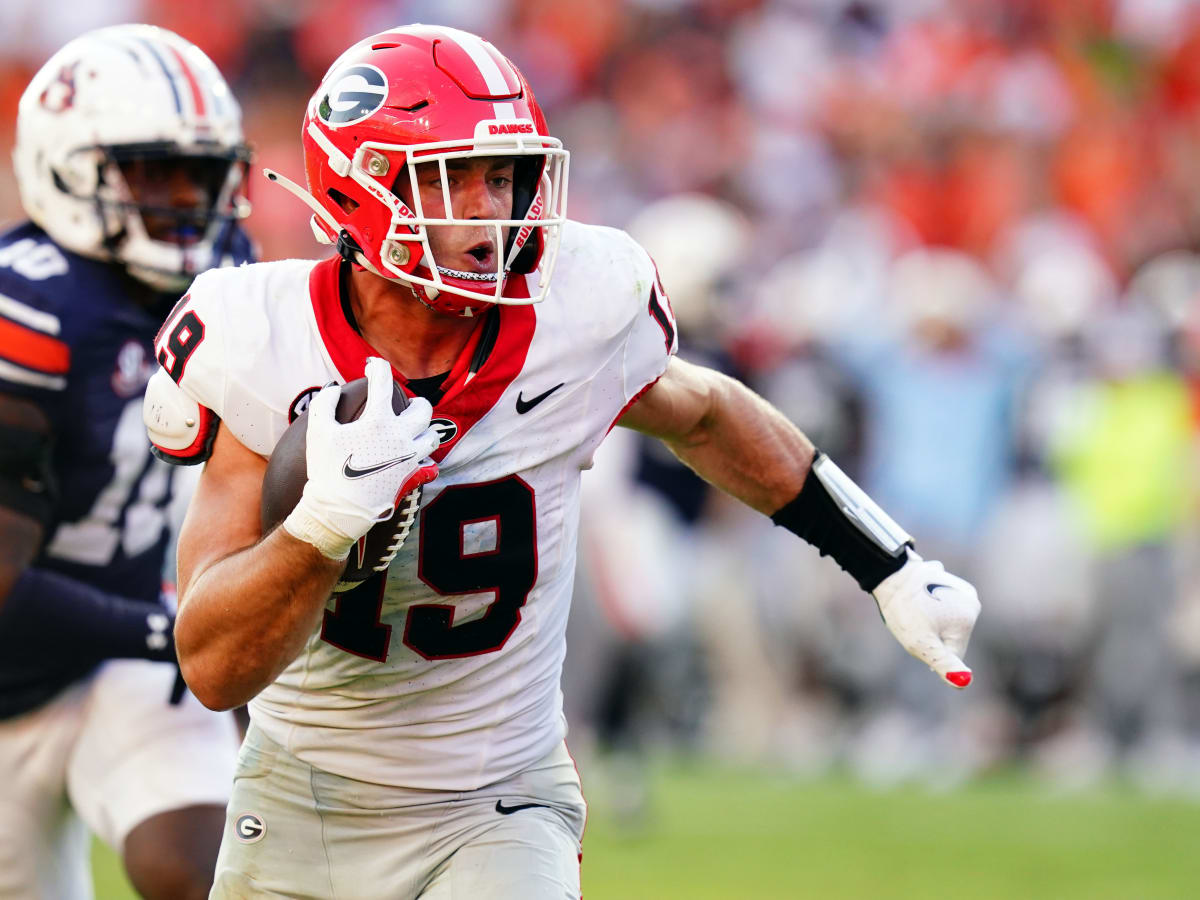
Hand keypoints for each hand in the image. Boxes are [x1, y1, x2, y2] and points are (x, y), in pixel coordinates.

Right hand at [283, 357, 439, 559]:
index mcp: (378, 421)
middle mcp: (401, 437)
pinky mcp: (412, 479)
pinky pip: (431, 467)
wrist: (338, 509)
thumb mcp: (318, 431)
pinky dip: (427, 462)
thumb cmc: (326, 469)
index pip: (383, 383)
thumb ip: (325, 403)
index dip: (377, 368)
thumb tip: (333, 388)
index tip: (372, 366)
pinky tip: (417, 460)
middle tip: (406, 404)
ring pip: (432, 437)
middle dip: (415, 402)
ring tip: (412, 431)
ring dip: (424, 430)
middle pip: (423, 409)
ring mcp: (410, 459)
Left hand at [872, 549, 979, 688]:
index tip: (917, 639)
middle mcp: (972, 601)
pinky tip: (916, 597)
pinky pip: (941, 604)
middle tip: (914, 623)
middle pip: (951, 636)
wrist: (889, 573)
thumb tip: (965, 683)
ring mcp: (961, 588)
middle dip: (932, 636)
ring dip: (930, 622)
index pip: (954, 654)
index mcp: (969, 618)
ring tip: (915, 609)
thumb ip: (945, 664)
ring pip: (945, 621)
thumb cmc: (903, 610)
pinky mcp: (949, 579)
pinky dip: (929, 606)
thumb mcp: (921, 644)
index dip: (931, 653)